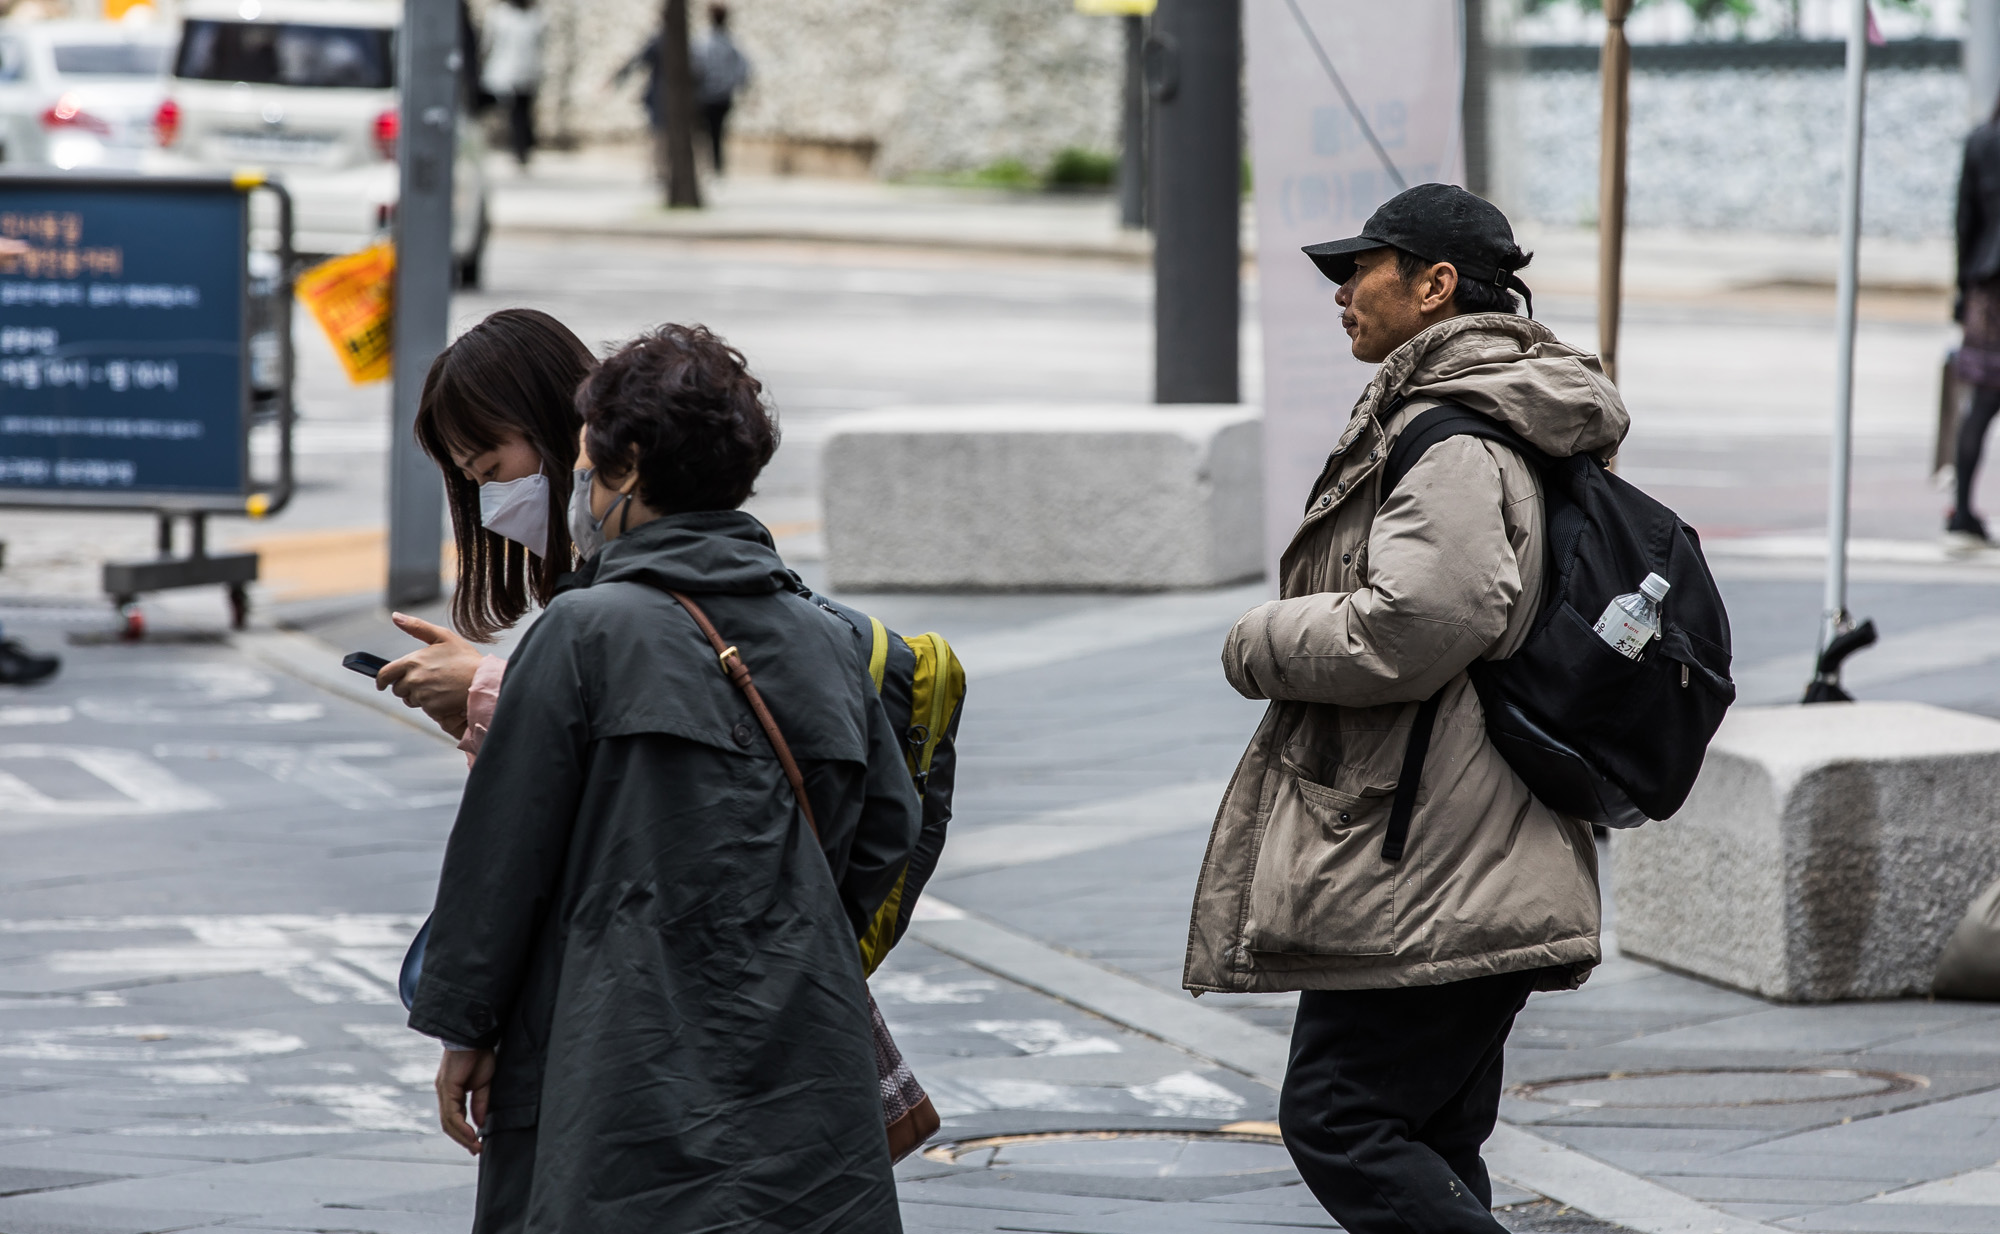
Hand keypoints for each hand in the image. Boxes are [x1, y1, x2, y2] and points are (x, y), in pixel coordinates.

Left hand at [378, 613, 483, 738]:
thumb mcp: (443, 636)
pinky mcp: (431, 709)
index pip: (385, 674)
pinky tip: (445, 697)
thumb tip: (395, 616)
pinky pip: (425, 709)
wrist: (483, 681)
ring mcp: (422, 696)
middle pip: (398, 689)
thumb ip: (417, 626)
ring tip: (438, 688)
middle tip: (425, 681)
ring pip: (411, 700)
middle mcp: (413, 680)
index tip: (382, 683)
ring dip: (419, 696)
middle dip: (406, 687)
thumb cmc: (465, 658)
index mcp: (412, 662)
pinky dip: (432, 705)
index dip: (381, 679)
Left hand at [436, 1046, 496, 1154]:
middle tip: (476, 1150)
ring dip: (462, 1136)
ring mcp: (443, 1090)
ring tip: (475, 1146)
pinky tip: (472, 1133)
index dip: (464, 1134)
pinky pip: (452, 1112)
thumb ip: (480, 1103)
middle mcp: (444, 1092)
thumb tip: (480, 1123)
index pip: (454, 1119)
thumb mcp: (483, 1083)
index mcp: (452, 1092)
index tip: (476, 1145)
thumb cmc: (480, 1055)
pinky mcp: (447, 1087)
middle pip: (449, 1124)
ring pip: (448, 1121)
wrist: (475, 1036)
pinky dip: (461, 1125)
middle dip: (463, 1139)